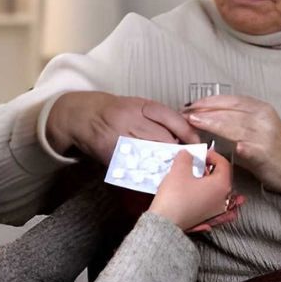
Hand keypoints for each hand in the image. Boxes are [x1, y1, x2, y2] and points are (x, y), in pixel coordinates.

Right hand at [46, 91, 200, 164]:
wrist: (83, 116)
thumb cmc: (116, 111)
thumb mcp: (139, 106)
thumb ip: (160, 118)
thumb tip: (186, 136)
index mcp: (139, 106)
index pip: (170, 118)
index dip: (187, 132)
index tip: (197, 144)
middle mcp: (129, 120)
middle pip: (163, 139)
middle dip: (179, 151)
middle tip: (190, 161)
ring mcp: (119, 138)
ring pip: (151, 155)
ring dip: (166, 164)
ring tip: (175, 170)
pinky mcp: (111, 155)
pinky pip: (133, 166)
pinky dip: (147, 173)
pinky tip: (155, 176)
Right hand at [148, 150, 233, 230]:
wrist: (165, 224)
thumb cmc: (175, 196)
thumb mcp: (179, 170)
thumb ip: (186, 157)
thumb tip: (188, 154)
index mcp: (222, 185)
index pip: (224, 164)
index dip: (212, 155)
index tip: (200, 154)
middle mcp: (224, 199)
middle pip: (221, 177)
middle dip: (209, 168)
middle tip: (195, 163)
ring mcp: (216, 210)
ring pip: (216, 189)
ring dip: (207, 180)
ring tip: (192, 175)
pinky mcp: (207, 218)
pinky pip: (210, 200)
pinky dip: (205, 192)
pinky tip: (194, 190)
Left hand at [182, 95, 280, 200]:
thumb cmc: (273, 147)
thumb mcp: (258, 125)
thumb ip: (236, 120)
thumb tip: (205, 117)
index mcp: (260, 108)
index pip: (230, 100)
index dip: (208, 101)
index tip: (191, 104)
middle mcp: (262, 118)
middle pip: (228, 111)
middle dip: (204, 111)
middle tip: (185, 114)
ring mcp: (263, 135)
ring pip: (233, 126)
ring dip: (211, 123)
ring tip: (193, 123)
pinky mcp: (264, 154)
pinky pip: (246, 147)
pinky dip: (235, 145)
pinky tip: (219, 145)